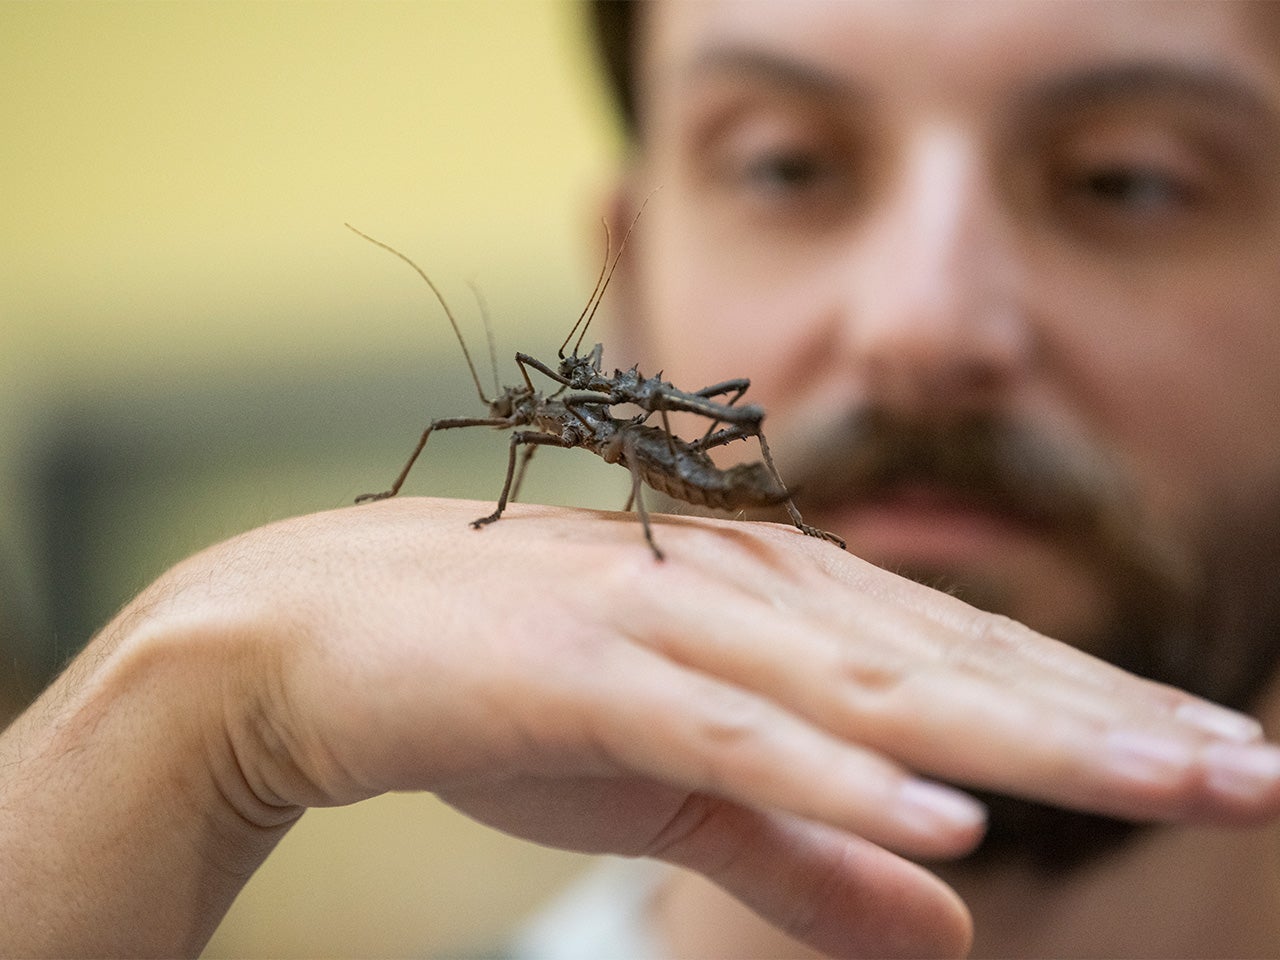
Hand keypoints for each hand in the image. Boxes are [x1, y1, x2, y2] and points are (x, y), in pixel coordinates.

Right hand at [4, 498, 1277, 957]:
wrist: (331, 633)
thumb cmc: (513, 692)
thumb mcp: (684, 788)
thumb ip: (815, 845)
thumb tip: (954, 908)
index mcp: (773, 609)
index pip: (963, 666)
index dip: (1094, 715)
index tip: (1210, 761)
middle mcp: (747, 593)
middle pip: (958, 669)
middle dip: (1115, 724)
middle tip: (1254, 770)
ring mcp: (675, 622)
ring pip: (879, 689)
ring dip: (1029, 737)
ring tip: (1171, 780)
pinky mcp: (596, 670)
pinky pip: (739, 732)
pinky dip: (840, 771)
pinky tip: (950, 811)